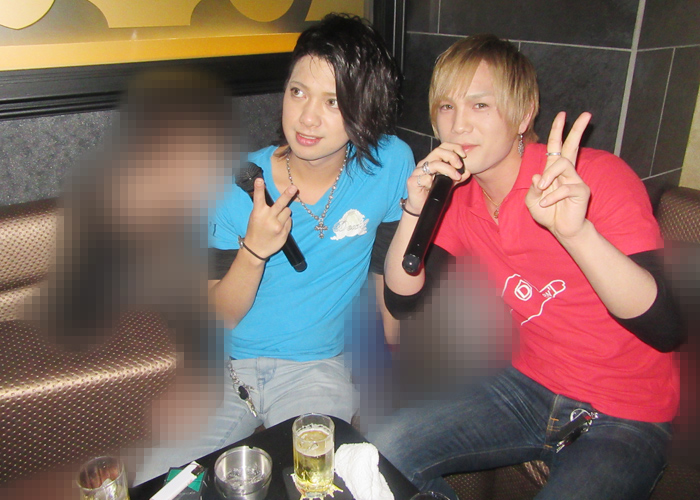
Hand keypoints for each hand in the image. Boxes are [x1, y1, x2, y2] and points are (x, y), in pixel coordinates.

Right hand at [243, 178, 297, 259]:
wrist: (256, 249)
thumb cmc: (255, 230)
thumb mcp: (255, 217)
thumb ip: (263, 208)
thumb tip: (275, 197)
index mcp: (258, 213)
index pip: (258, 198)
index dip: (259, 188)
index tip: (260, 180)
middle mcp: (268, 219)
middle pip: (281, 204)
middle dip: (287, 194)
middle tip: (294, 187)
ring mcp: (277, 226)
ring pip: (288, 211)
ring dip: (285, 212)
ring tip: (277, 218)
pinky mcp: (284, 233)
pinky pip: (289, 221)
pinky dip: (286, 221)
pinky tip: (279, 227)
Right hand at [405, 143, 470, 212]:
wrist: (421, 207)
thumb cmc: (434, 193)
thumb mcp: (449, 184)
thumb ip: (458, 177)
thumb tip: (468, 172)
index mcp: (432, 161)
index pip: (443, 147)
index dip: (454, 147)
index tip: (464, 155)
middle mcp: (424, 164)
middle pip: (437, 151)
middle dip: (452, 156)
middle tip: (460, 166)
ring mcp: (417, 172)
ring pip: (433, 164)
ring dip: (448, 169)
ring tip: (456, 177)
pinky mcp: (412, 181)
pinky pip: (425, 178)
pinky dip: (432, 181)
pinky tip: (433, 187)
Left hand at [525, 112, 591, 239]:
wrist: (561, 229)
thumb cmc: (547, 213)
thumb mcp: (532, 201)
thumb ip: (532, 189)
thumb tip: (537, 176)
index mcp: (554, 171)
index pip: (556, 147)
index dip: (559, 131)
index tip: (563, 115)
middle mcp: (566, 172)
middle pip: (572, 146)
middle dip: (577, 129)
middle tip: (586, 115)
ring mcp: (575, 179)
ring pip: (562, 164)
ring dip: (549, 176)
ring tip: (541, 190)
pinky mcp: (581, 190)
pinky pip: (564, 187)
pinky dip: (551, 197)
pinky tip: (546, 205)